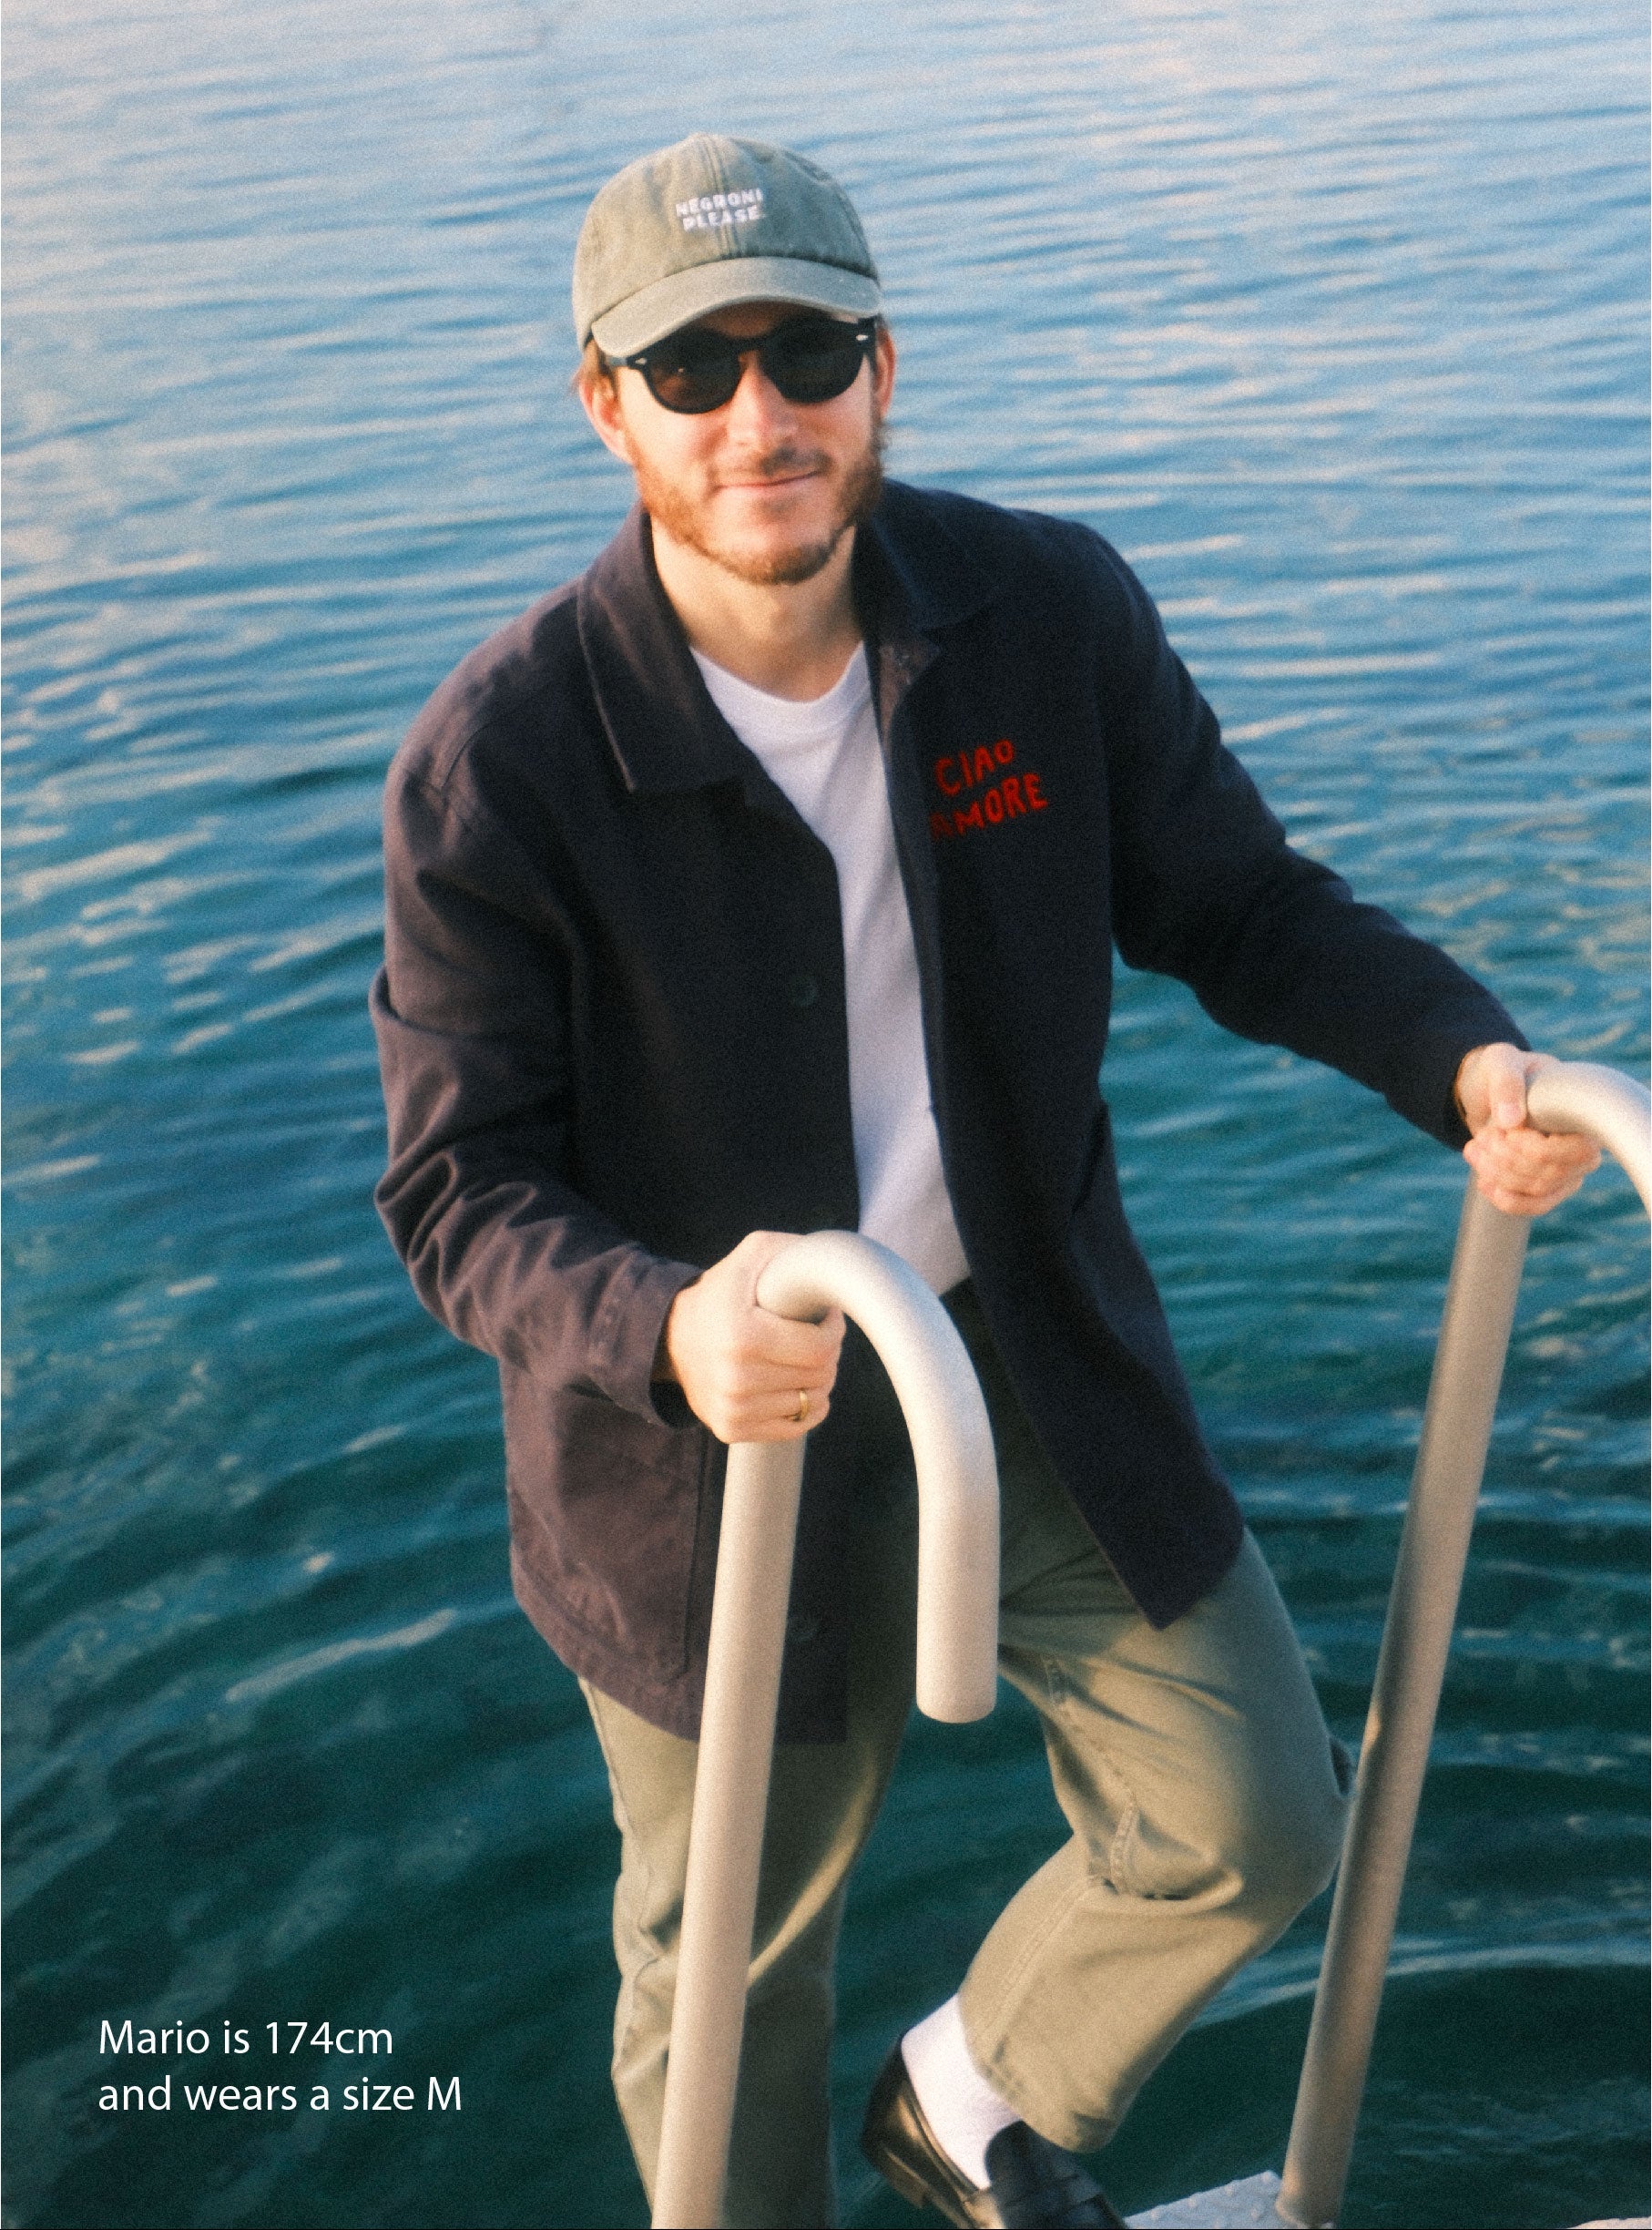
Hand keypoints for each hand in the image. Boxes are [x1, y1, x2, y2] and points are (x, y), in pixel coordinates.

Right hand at [656, 1231, 845, 1443]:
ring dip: (818, 1378)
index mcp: (743, 1336)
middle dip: (828, 1353)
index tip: (827, 1318)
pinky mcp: (732, 1430)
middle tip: (815, 1336)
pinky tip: (795, 1383)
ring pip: (812, 1401)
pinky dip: (806, 1405)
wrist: (670, 1337)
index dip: (834, 1331)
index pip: (819, 1348)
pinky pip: (797, 1426)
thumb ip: (794, 1251)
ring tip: (801, 1357)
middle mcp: (736, 1379)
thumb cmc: (722, 1293)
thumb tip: (834, 1262)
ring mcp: (733, 1409)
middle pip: (818, 1376)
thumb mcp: (752, 1256)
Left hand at [1455, 1043, 1599, 1216]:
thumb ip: (1506, 1084)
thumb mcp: (1500, 1063)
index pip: (1575, 1151)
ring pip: (1538, 1190)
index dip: (1534, 1149)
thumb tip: (1512, 1121)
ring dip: (1498, 1174)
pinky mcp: (1549, 1184)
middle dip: (1506, 1159)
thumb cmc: (1502, 1070)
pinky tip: (1484, 1182)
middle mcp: (1585, 1145)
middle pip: (1551, 1174)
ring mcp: (1569, 1168)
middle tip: (1480, 1137)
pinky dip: (1506, 1199)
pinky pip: (1535, 1205)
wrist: (1488, 1089)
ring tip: (1474, 1149)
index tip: (1503, 1130)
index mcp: (1583, 1113)